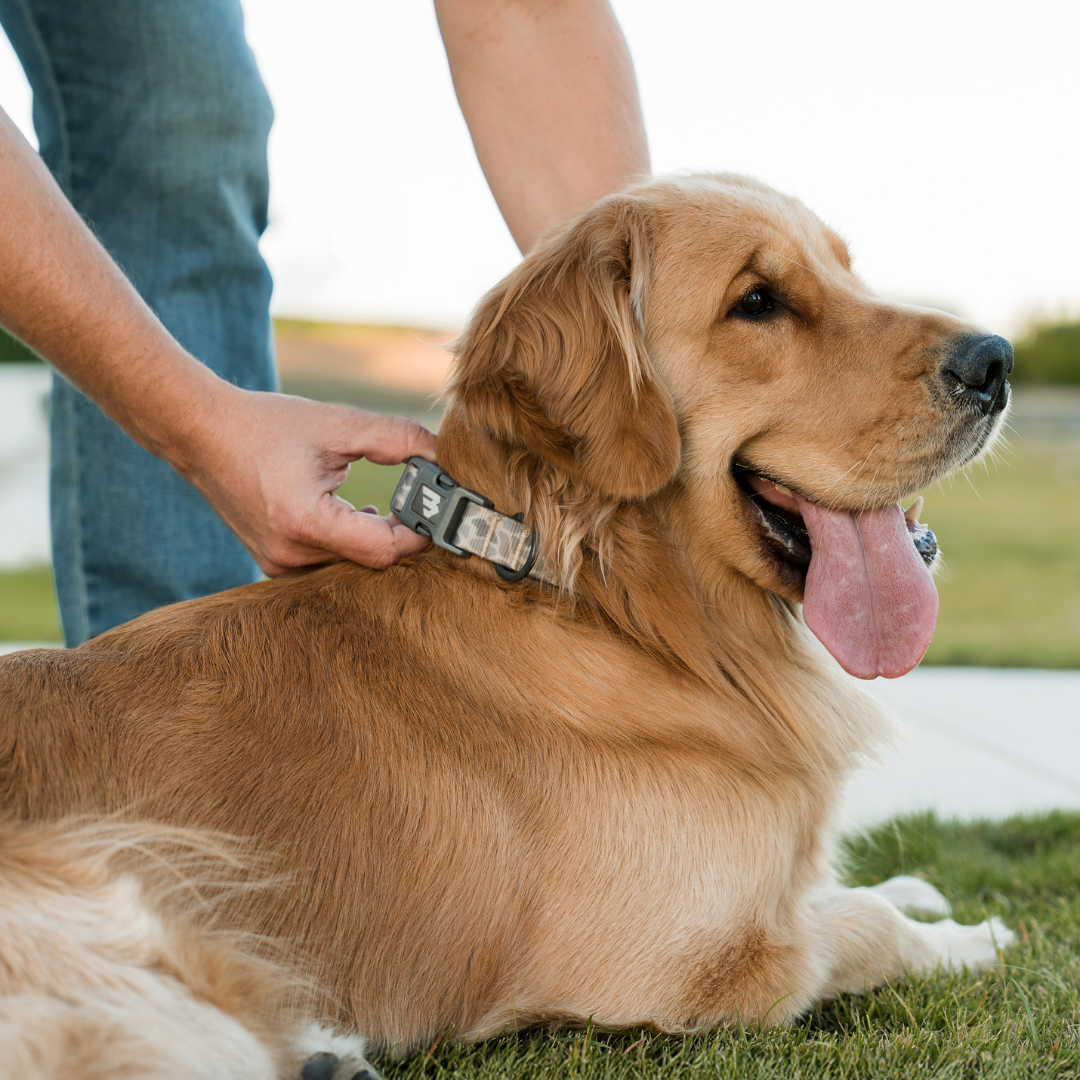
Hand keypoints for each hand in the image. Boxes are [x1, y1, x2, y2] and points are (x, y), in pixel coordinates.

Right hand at [181, 385, 437, 575]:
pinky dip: (348, 544)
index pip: (384, 550)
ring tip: (378, 507)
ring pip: (351, 566)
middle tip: (413, 505)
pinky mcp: (274, 564)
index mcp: (306, 521)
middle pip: (370, 562)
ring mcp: (279, 565)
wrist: (201, 433)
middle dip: (399, 536)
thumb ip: (396, 439)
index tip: (431, 511)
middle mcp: (290, 554)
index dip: (417, 534)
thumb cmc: (265, 426)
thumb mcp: (337, 424)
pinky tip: (351, 516)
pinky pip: (328, 565)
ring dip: (373, 541)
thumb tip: (443, 456)